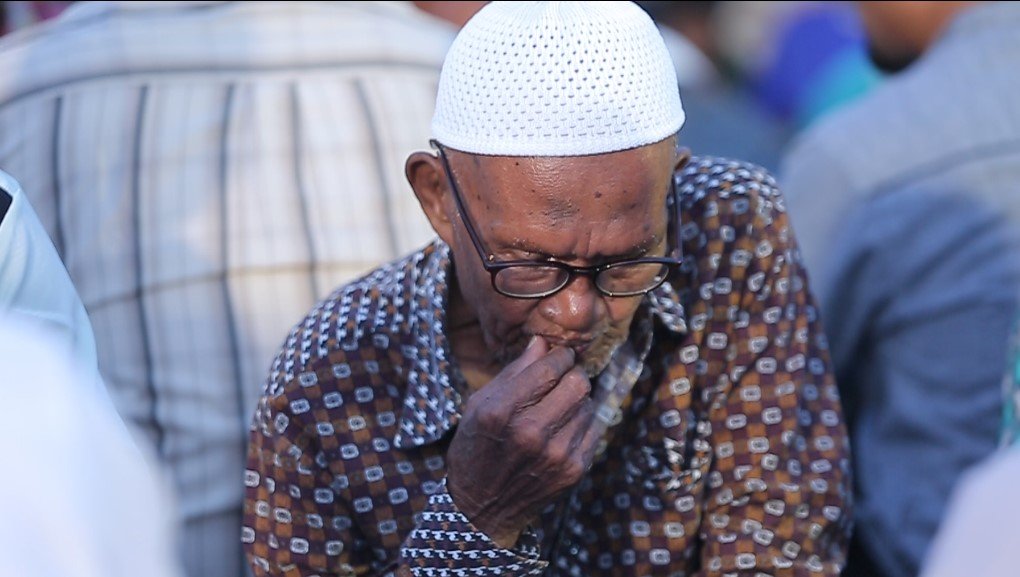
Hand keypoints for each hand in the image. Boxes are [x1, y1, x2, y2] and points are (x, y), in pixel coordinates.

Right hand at [446, 335, 599, 548]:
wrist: (483, 506)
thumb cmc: (476, 446)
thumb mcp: (479, 404)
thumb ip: (514, 372)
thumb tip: (543, 342)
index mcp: (501, 412)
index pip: (549, 368)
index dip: (560, 355)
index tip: (560, 355)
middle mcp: (531, 433)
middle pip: (578, 383)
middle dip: (573, 374)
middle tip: (563, 376)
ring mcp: (556, 455)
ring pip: (589, 404)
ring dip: (578, 398)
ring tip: (560, 404)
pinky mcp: (574, 471)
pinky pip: (595, 429)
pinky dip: (583, 421)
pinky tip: (565, 425)